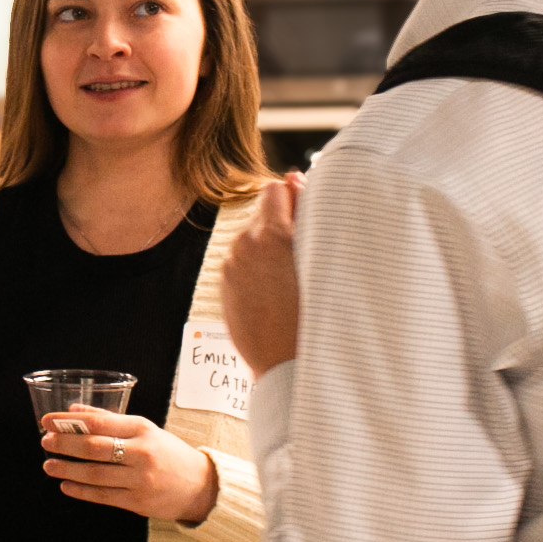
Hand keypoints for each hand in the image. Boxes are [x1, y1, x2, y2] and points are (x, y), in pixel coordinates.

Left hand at [40, 407, 218, 522]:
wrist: (201, 486)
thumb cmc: (169, 453)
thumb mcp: (145, 429)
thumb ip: (110, 419)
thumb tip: (75, 410)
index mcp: (143, 429)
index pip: (100, 422)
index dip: (70, 421)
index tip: (48, 421)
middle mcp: (142, 453)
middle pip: (94, 448)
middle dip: (65, 444)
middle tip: (45, 441)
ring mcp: (140, 479)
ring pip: (95, 474)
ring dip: (68, 469)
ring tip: (49, 465)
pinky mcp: (138, 502)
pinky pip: (103, 496)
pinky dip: (81, 491)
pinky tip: (66, 485)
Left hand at [222, 173, 301, 376]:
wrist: (284, 363)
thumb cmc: (312, 313)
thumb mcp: (317, 260)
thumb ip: (304, 214)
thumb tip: (293, 178)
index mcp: (273, 236)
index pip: (276, 189)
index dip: (292, 198)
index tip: (305, 215)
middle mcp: (246, 245)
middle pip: (263, 214)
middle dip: (281, 224)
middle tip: (302, 253)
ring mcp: (232, 265)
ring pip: (252, 238)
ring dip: (268, 247)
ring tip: (289, 277)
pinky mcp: (225, 282)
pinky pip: (242, 262)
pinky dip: (256, 268)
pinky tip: (273, 291)